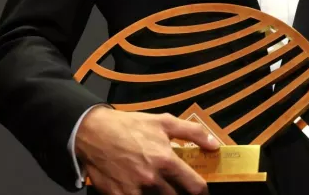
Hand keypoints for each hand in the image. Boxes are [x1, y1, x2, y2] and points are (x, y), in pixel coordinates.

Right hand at [75, 106, 218, 194]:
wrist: (94, 132)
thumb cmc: (130, 126)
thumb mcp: (164, 122)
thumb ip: (193, 133)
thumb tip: (214, 144)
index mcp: (166, 160)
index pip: (195, 186)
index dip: (202, 191)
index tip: (201, 191)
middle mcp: (152, 179)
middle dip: (180, 193)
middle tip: (177, 185)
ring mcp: (134, 190)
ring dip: (161, 194)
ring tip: (159, 186)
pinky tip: (140, 189)